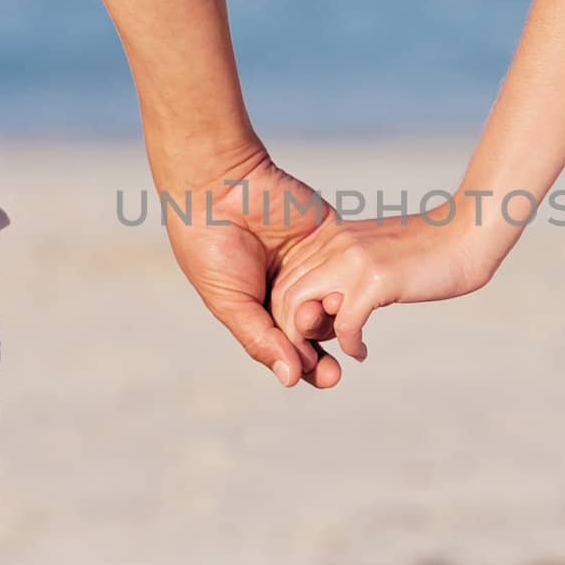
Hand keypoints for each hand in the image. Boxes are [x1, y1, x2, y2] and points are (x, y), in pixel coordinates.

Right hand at [161, 148, 342, 388]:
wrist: (219, 186)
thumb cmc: (210, 246)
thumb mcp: (229, 300)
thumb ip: (260, 339)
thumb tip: (290, 378)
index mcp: (258, 307)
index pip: (289, 346)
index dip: (307, 364)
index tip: (327, 377)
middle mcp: (286, 289)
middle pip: (316, 330)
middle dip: (325, 348)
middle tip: (332, 366)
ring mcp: (310, 263)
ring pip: (335, 302)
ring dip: (338, 317)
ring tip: (331, 319)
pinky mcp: (328, 237)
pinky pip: (347, 265)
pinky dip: (353, 282)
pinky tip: (354, 297)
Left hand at [268, 196, 492, 361]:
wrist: (468, 232)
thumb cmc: (428, 250)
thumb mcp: (373, 253)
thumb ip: (346, 272)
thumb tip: (329, 305)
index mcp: (329, 235)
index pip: (284, 279)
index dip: (287, 314)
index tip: (308, 336)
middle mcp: (333, 243)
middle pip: (284, 296)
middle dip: (291, 334)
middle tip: (313, 355)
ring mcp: (352, 259)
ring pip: (302, 310)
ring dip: (312, 343)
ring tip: (331, 357)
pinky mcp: (376, 279)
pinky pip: (345, 325)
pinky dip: (350, 345)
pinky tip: (362, 352)